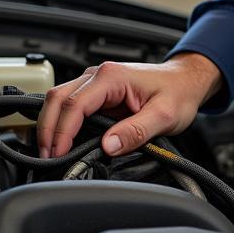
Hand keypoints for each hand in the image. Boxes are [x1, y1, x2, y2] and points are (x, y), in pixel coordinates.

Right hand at [35, 52, 222, 159]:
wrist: (186, 81)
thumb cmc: (178, 92)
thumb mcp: (164, 116)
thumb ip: (136, 131)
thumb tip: (107, 146)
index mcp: (112, 77)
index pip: (75, 104)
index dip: (61, 132)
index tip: (58, 155)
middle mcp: (99, 74)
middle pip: (58, 99)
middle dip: (47, 129)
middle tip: (47, 158)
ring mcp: (95, 81)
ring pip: (59, 99)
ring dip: (50, 125)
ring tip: (50, 153)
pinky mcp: (96, 91)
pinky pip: (69, 104)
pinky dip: (59, 122)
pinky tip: (60, 141)